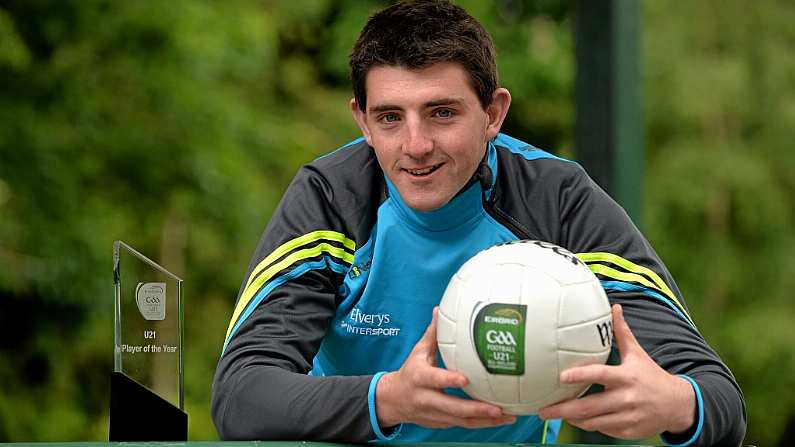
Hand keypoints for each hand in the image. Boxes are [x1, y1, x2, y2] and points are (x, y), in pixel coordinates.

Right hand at [375, 307, 516, 428]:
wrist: (393, 401)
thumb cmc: (410, 372)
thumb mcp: (418, 352)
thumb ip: (432, 334)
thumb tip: (439, 310)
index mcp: (419, 378)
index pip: (434, 379)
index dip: (448, 381)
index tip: (465, 380)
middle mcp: (426, 398)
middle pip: (452, 408)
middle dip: (476, 410)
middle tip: (497, 408)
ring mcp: (434, 414)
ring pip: (461, 421)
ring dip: (485, 421)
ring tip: (507, 416)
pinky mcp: (442, 423)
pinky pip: (464, 425)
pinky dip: (482, 423)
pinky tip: (500, 419)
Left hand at [538, 304, 695, 438]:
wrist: (678, 405)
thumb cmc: (651, 376)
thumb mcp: (637, 354)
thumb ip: (622, 333)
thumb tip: (614, 307)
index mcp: (626, 377)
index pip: (600, 375)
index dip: (580, 376)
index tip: (561, 377)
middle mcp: (626, 398)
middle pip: (590, 406)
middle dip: (563, 409)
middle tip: (542, 409)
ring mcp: (627, 417)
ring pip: (593, 422)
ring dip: (572, 418)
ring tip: (554, 413)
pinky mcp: (628, 432)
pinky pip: (602, 430)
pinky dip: (587, 425)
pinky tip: (576, 419)